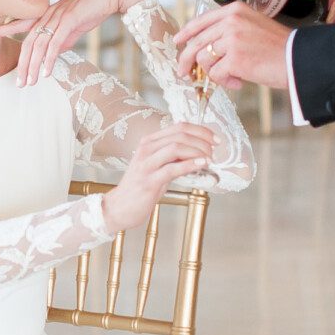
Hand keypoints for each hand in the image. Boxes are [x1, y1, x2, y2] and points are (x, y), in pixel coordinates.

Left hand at [0, 0, 142, 85]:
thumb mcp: (73, 26)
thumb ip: (61, 39)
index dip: (0, 29)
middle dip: (21, 63)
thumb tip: (52, 54)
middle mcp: (48, 14)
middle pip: (27, 41)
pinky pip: (55, 43)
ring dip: (33, 66)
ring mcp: (57, 16)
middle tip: (17, 82)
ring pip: (39, 45)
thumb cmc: (93, 7)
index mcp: (46, 14)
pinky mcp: (69, 20)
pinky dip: (49, 59)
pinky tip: (46, 72)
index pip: (18, 23)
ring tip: (29, 83)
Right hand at [104, 120, 218, 229]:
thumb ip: (174, 157)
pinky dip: (190, 164)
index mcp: (149, 142)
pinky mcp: (149, 181)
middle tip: (214, 150)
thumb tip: (199, 152)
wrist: (119, 207)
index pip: (179, 127)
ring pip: (176, 147)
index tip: (215, 139)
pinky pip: (172, 168)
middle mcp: (146, 149)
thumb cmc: (141, 187)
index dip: (201, 130)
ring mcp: (146, 164)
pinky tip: (201, 165)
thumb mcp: (158, 166)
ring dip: (197, 152)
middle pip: (180, 135)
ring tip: (209, 159)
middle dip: (202, 140)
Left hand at [173, 0, 293, 91]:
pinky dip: (225, 82)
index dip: (186, 33)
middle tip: (185, 73)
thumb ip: (230, 30)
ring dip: (214, 74)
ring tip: (232, 78)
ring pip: (204, 60)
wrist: (298, 58)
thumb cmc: (279, 47)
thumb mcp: (253, 26)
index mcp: (235, 10)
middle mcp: (231, 21)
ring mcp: (231, 39)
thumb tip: (205, 48)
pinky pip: (217, 74)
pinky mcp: (234, 58)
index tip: (178, 42)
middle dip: (187, 61)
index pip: (201, 20)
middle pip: (196, 43)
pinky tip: (239, 83)